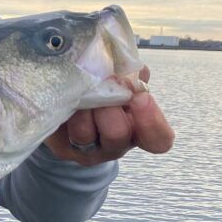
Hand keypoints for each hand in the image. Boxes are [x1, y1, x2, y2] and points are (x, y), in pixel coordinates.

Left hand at [44, 65, 174, 165]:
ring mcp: (88, 150)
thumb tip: (136, 70)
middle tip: (102, 85)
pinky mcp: (63, 149)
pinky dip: (65, 108)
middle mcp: (115, 145)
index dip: (151, 121)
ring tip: (79, 88)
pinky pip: (62, 132)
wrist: (65, 102)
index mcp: (138, 129)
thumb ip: (132, 75)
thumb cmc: (101, 89)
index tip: (140, 97)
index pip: (158, 139)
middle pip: (117, 135)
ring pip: (85, 134)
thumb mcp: (121, 80)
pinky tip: (66, 95)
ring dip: (82, 106)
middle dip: (109, 106)